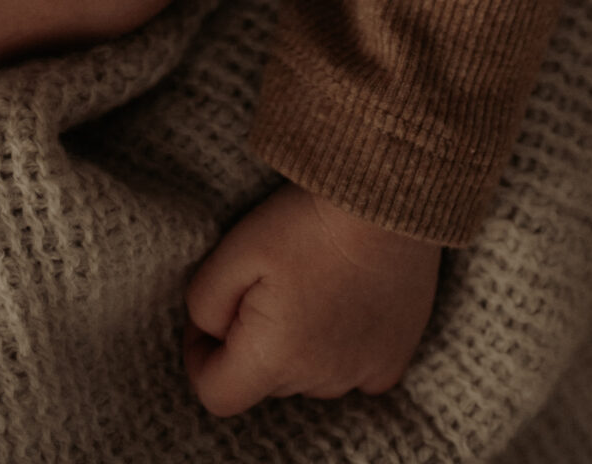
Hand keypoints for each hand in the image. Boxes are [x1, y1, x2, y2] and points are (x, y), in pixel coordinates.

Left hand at [183, 184, 440, 416]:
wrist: (384, 197)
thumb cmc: (306, 221)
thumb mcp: (234, 251)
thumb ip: (204, 303)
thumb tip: (207, 332)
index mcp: (275, 358)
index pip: (217, 395)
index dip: (199, 356)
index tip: (210, 317)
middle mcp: (320, 381)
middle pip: (264, 381)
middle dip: (250, 341)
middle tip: (263, 282)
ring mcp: (361, 374)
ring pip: (306, 376)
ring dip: (295, 345)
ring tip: (307, 284)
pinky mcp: (392, 362)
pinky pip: (351, 372)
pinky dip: (339, 349)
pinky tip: (342, 303)